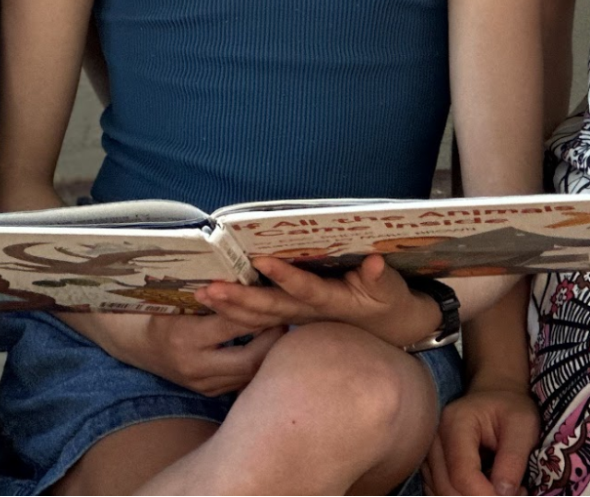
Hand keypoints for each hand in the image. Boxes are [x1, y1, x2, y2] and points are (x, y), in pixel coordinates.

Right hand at [74, 309, 283, 396]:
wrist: (135, 344)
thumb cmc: (159, 309)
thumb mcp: (178, 295)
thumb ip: (210, 291)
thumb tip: (250, 274)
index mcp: (184, 336)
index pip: (232, 323)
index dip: (257, 308)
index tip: (275, 294)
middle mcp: (194, 365)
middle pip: (250, 359)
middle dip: (274, 338)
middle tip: (287, 316)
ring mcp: (202, 384)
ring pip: (250, 375)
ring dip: (270, 353)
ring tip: (282, 328)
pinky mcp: (208, 392)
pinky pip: (241, 381)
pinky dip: (257, 364)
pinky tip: (268, 346)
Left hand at [196, 255, 439, 346]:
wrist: (387, 329)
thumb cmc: (387, 302)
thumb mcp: (390, 288)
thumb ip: (380, 277)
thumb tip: (375, 262)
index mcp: (331, 302)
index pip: (303, 289)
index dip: (283, 276)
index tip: (261, 260)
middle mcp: (308, 314)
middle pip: (269, 309)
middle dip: (238, 299)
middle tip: (209, 288)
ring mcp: (295, 319)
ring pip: (257, 318)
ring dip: (228, 308)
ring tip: (200, 295)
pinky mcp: (289, 318)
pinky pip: (257, 321)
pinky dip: (233, 313)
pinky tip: (211, 304)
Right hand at [423, 383, 537, 495]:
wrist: (496, 395)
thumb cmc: (511, 408)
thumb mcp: (523, 425)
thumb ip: (513, 458)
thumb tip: (504, 494)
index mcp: (456, 422)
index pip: (461, 472)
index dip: (484, 494)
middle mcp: (436, 438)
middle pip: (446, 487)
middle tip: (516, 494)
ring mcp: (431, 452)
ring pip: (440, 492)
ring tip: (502, 491)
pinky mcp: (433, 465)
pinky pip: (440, 491)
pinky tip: (486, 491)